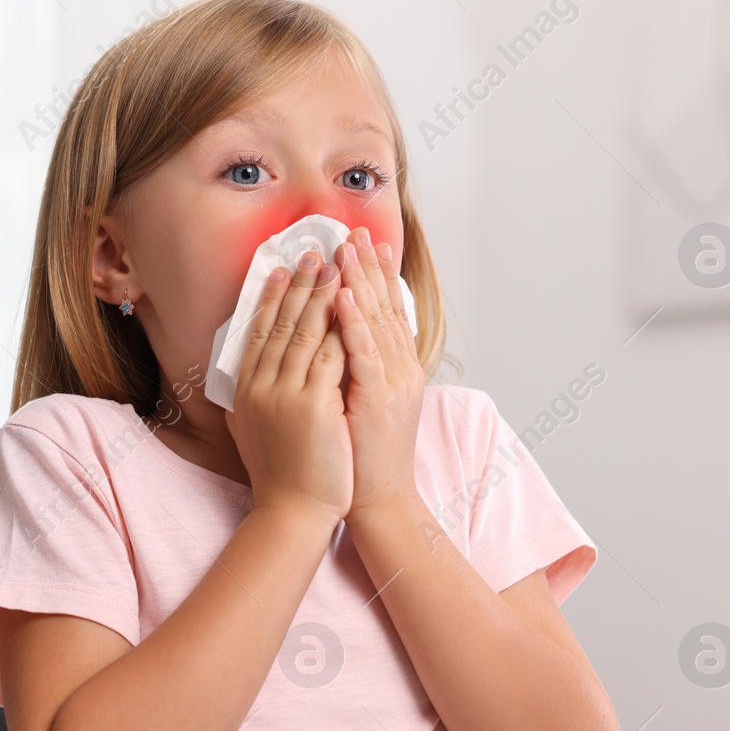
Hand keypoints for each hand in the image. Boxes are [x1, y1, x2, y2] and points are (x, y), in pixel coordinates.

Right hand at [226, 248, 351, 526]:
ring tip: (337, 262)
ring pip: (306, 330)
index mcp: (246, 390)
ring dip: (323, 292)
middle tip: (314, 249)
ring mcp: (284, 395)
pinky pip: (330, 354)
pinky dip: (341, 325)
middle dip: (300, 282)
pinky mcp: (311, 406)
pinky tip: (352, 301)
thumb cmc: (281, 476)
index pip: (258, 331)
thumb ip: (252, 399)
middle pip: (281, 322)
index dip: (270, 296)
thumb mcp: (254, 429)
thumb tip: (245, 376)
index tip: (281, 268)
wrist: (292, 511)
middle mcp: (260, 386)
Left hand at [332, 230, 424, 517]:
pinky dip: (356, 323)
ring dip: (362, 281)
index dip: (373, 275)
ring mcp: (392, 383)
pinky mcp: (379, 400)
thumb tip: (331, 340)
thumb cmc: (360, 457)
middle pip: (383, 307)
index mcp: (392, 369)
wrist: (376, 501)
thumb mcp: (357, 403)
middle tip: (354, 229)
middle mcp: (398, 370)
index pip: (383, 311)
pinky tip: (346, 296)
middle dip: (367, 266)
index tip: (362, 242)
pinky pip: (366, 354)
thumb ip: (350, 370)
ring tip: (348, 248)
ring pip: (376, 322)